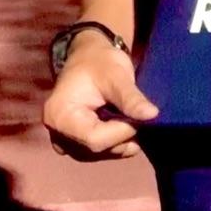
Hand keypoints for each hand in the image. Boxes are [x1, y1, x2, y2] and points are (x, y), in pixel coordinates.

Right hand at [43, 36, 158, 159]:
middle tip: (133, 113)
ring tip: (124, 113)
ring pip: (101, 153)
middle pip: (97, 149)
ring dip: (120, 139)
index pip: (94, 139)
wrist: (88, 57)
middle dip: (122, 135)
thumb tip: (153, 116)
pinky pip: (100, 152)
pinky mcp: (75, 145)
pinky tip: (119, 122)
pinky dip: (115, 141)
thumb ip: (131, 98)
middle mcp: (57, 134)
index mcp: (59, 115)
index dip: (122, 132)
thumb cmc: (100, 61)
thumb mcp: (117, 74)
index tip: (138, 115)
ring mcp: (64, 142)